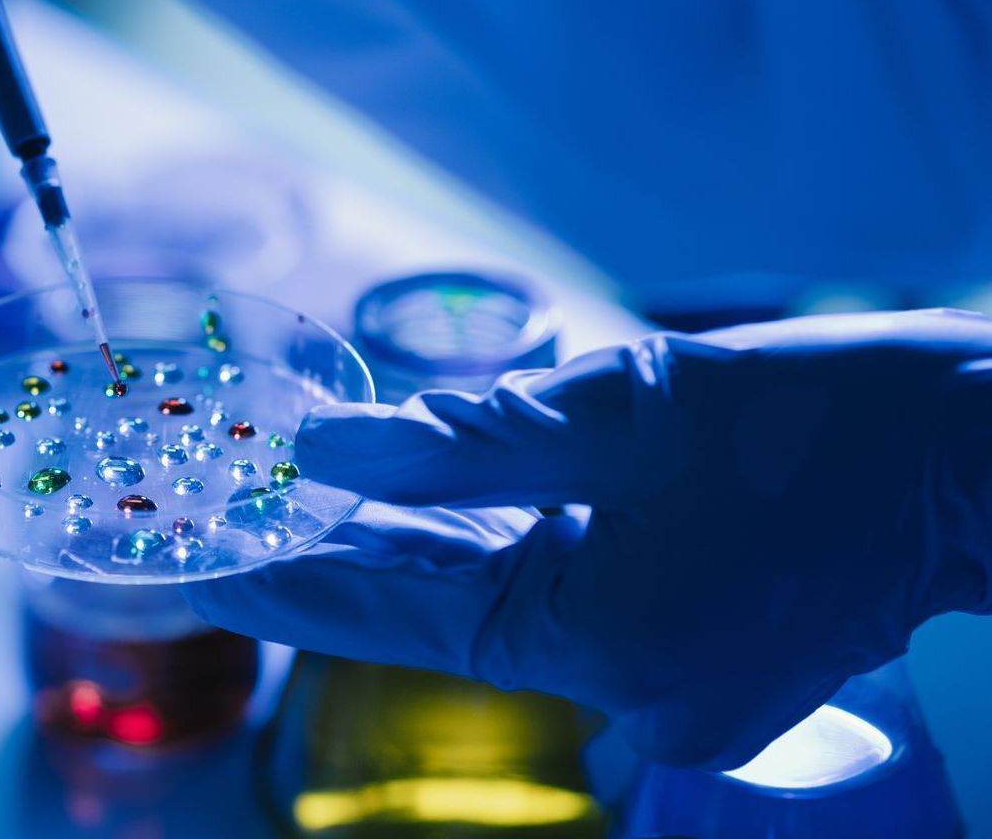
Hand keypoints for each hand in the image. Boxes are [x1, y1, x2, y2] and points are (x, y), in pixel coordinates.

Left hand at [186, 310, 991, 767]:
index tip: (194, 562)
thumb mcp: (620, 408)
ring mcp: (673, 697)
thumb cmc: (820, 422)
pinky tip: (438, 513)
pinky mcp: (707, 669)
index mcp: (586, 641)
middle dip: (342, 558)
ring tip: (312, 503)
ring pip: (502, 612)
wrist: (980, 459)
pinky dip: (503, 560)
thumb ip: (458, 437)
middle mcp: (622, 698)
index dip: (282, 580)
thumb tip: (323, 449)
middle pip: (436, 616)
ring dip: (417, 556)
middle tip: (235, 515)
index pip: (385, 613)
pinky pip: (569, 613)